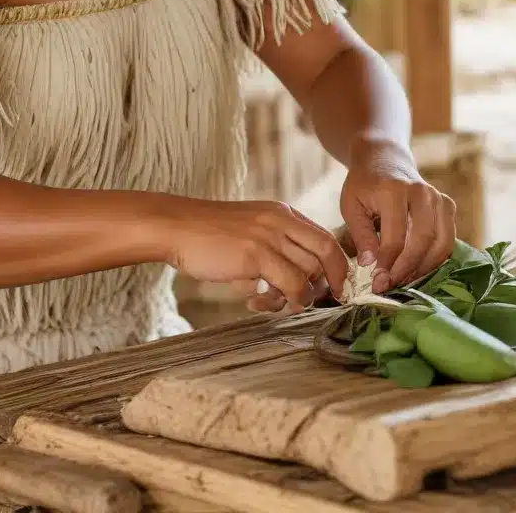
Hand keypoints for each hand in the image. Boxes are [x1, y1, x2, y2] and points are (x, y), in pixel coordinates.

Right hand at [158, 198, 348, 312]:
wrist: (177, 227)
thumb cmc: (209, 235)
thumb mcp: (251, 229)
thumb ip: (275, 245)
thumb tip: (298, 280)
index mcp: (282, 213)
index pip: (326, 238)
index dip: (338, 267)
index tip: (336, 290)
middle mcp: (281, 220)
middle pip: (325, 254)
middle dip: (325, 285)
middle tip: (306, 303)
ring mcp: (269, 236)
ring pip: (309, 273)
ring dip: (298, 298)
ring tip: (272, 303)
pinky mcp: (255, 254)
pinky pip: (289, 285)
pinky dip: (281, 301)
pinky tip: (255, 301)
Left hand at [340, 141, 456, 293]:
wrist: (385, 159)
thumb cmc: (364, 184)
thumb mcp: (351, 206)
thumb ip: (360, 235)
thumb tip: (370, 266)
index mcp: (393, 190)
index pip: (396, 236)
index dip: (388, 264)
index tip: (377, 282)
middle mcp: (421, 192)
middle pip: (424, 240)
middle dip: (407, 269)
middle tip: (390, 285)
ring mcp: (438, 198)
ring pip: (442, 243)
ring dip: (423, 267)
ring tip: (402, 280)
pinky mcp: (447, 205)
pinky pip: (448, 239)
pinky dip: (435, 259)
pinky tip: (415, 268)